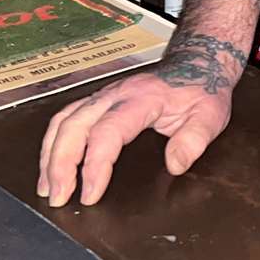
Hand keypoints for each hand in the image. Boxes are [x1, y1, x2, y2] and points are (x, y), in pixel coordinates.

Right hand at [37, 39, 238, 206]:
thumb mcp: (211, 114)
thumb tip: (174, 164)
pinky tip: (51, 166)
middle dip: (60, 164)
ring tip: (48, 188)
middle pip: (74, 125)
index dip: (95, 165)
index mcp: (142, 98)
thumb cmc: (202, 88)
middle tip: (59, 198)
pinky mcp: (99, 100)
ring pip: (64, 121)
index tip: (90, 194)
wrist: (198, 61)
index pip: (108, 131)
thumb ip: (195, 139)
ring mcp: (104, 95)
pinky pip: (66, 118)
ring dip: (51, 155)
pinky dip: (54, 143)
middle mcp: (116, 94)